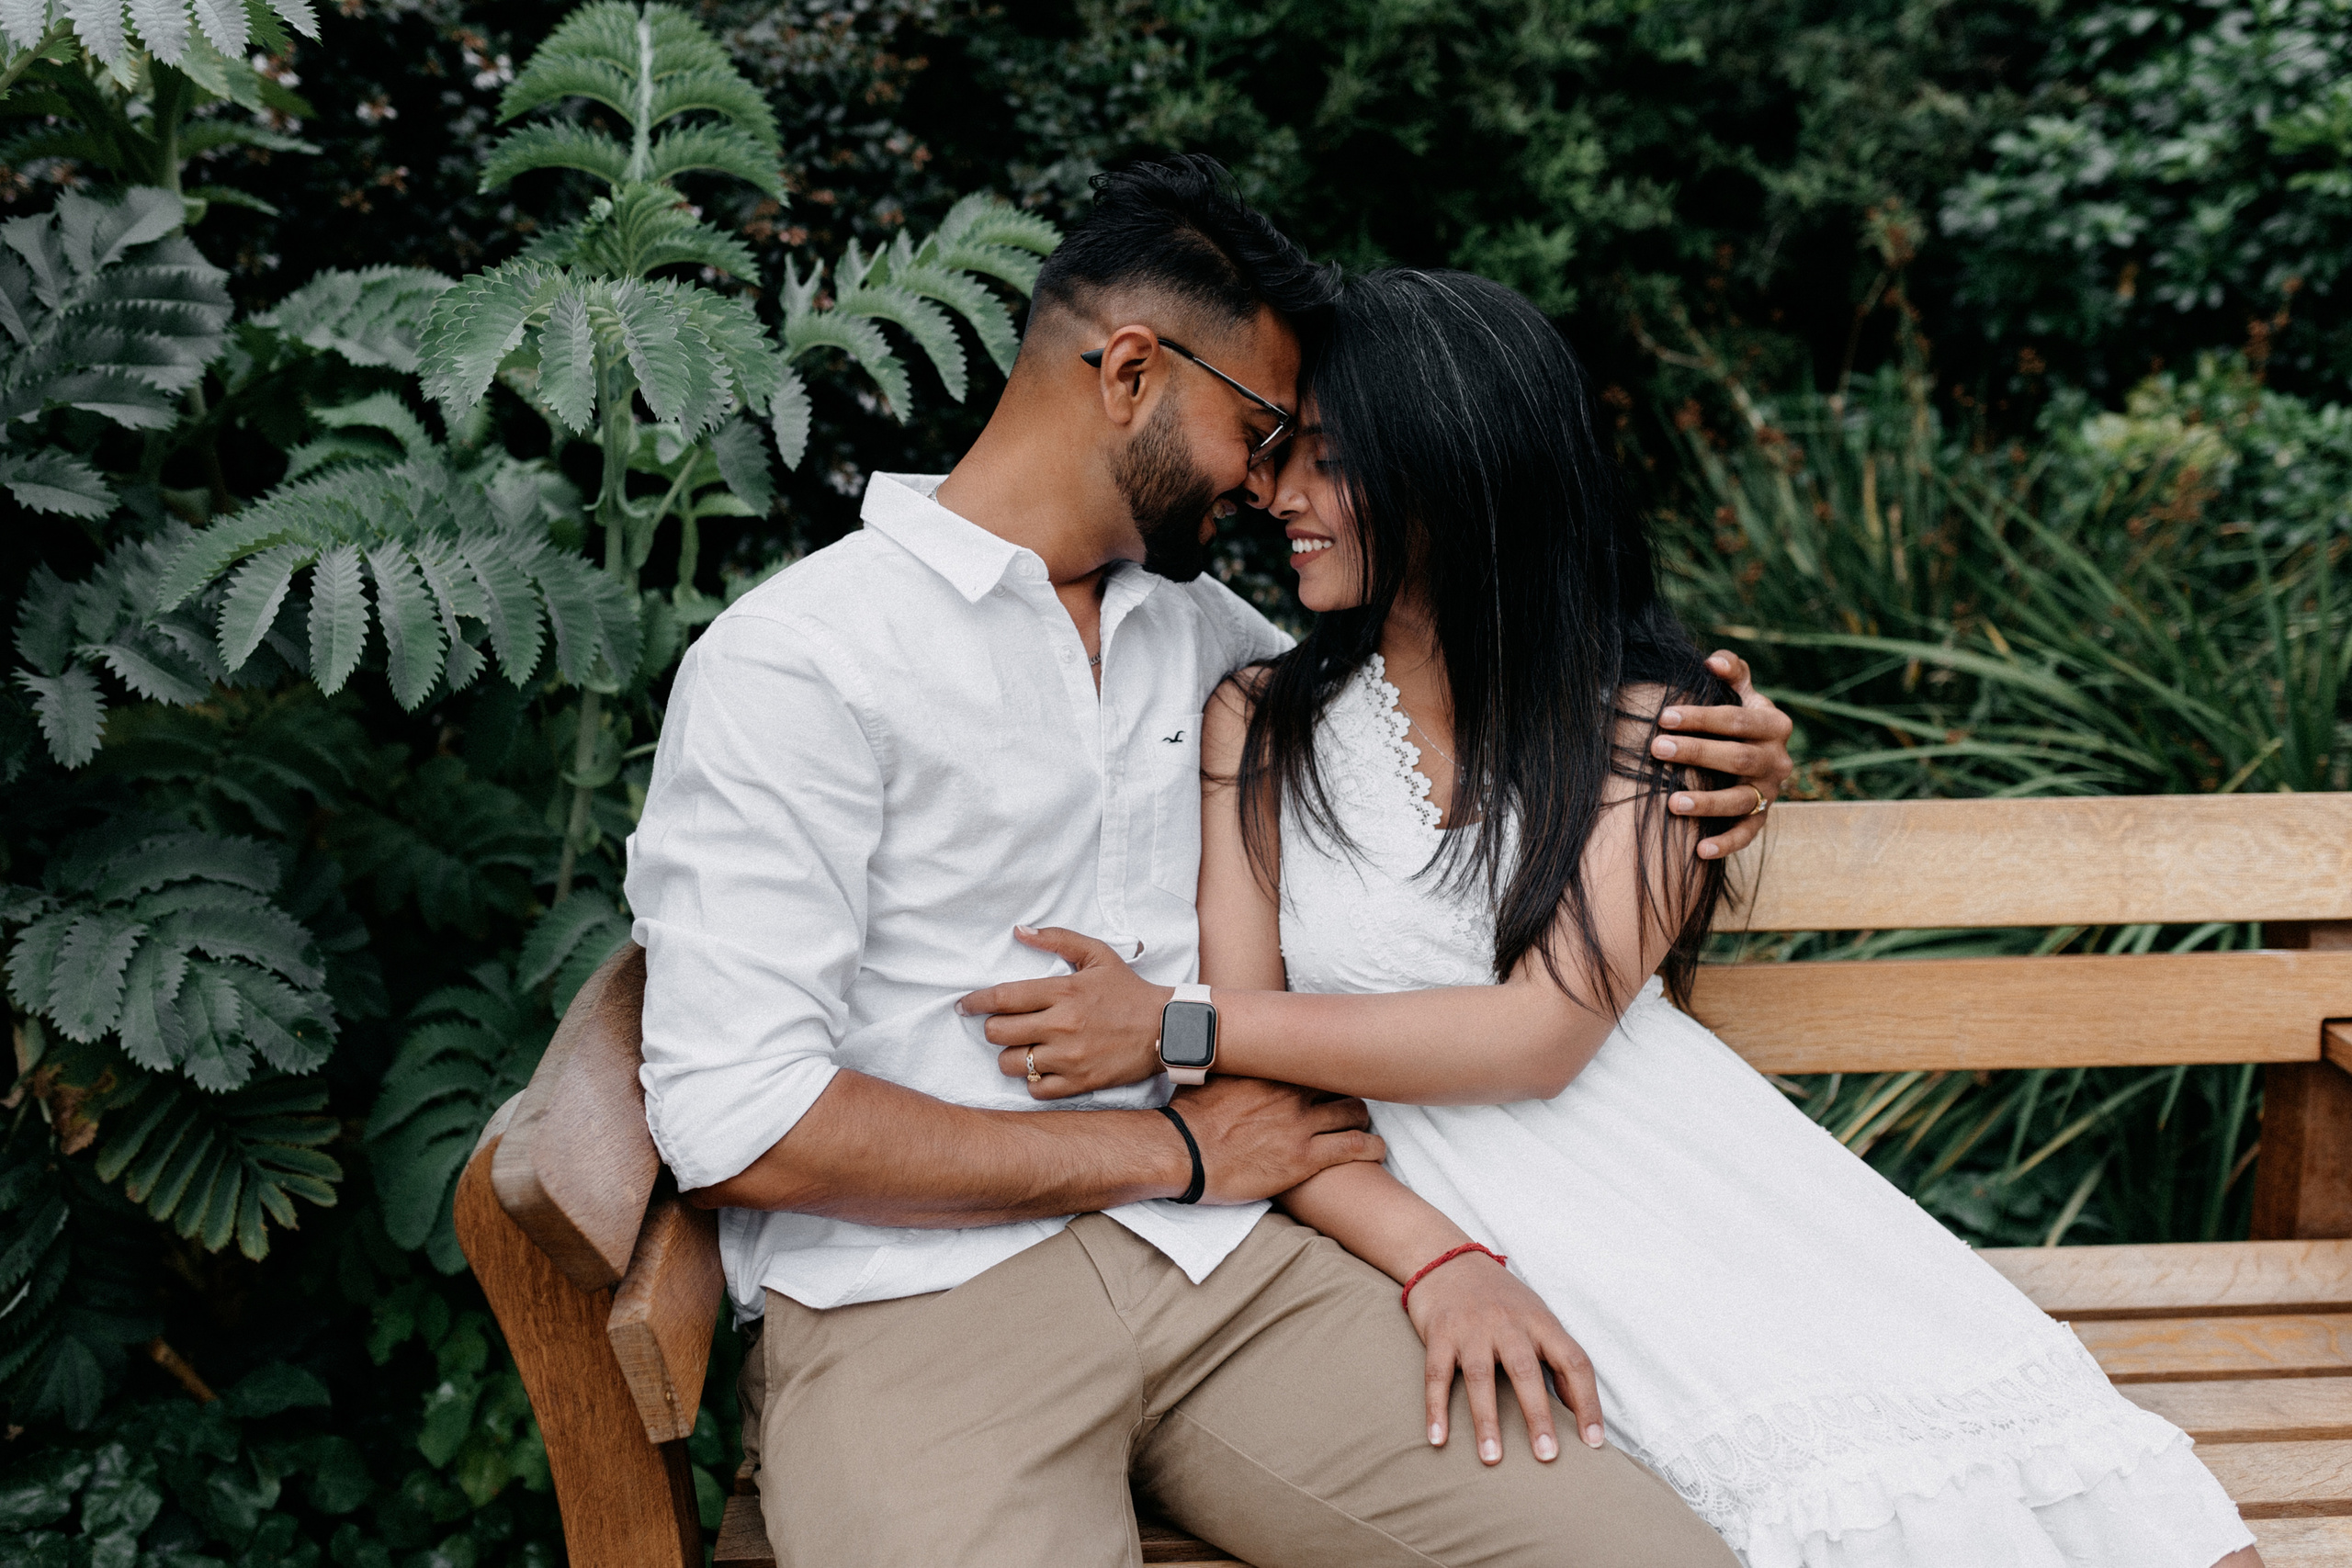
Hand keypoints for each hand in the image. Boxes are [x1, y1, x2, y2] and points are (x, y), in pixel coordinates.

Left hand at [958, 926, 1170, 1097]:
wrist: (1166, 1029)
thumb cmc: (1129, 990)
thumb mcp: (1098, 954)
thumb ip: (1057, 938)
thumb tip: (1020, 931)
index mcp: (1064, 991)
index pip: (1002, 998)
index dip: (975, 1002)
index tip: (964, 1006)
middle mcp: (1062, 1025)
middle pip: (999, 1033)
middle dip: (994, 1028)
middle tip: (1004, 1026)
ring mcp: (1070, 1057)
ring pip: (1012, 1064)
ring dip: (1011, 1056)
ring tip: (1024, 1048)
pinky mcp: (1079, 1083)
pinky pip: (1035, 1089)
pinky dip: (1032, 1080)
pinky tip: (1042, 1068)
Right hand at [1169, 1076, 1386, 1203]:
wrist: (1181, 1153)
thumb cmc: (1188, 1117)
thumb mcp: (1209, 1075)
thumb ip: (1231, 1063)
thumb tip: (1221, 1047)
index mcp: (1271, 1069)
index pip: (1315, 1055)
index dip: (1327, 1064)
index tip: (1331, 1069)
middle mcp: (1292, 1091)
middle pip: (1340, 1082)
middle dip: (1348, 1090)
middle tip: (1348, 1100)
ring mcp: (1301, 1124)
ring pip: (1354, 1112)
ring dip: (1362, 1118)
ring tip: (1363, 1125)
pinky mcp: (1306, 1158)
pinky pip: (1355, 1147)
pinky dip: (1372, 1147)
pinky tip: (1377, 1150)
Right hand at [1406, 1251, 1604, 1464]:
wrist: (1447, 1258)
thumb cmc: (1500, 1297)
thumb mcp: (1536, 1317)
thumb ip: (1556, 1357)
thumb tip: (1577, 1408)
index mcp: (1539, 1321)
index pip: (1572, 1361)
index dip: (1587, 1401)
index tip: (1593, 1441)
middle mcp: (1507, 1323)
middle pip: (1525, 1371)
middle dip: (1537, 1416)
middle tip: (1546, 1455)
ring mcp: (1471, 1328)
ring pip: (1480, 1377)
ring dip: (1486, 1420)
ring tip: (1492, 1457)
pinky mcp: (1439, 1333)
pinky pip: (1436, 1374)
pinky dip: (1437, 1408)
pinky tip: (1438, 1438)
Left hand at [1656, 649, 1795, 859]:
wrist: (1758, 754)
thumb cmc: (1738, 719)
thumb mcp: (1741, 692)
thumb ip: (1732, 671)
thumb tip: (1711, 662)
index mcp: (1774, 725)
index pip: (1737, 720)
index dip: (1701, 718)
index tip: (1664, 716)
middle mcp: (1777, 760)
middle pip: (1737, 758)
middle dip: (1696, 753)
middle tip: (1657, 748)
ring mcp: (1771, 792)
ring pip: (1741, 800)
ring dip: (1708, 802)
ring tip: (1673, 802)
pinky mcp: (1762, 818)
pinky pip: (1747, 834)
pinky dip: (1726, 844)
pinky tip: (1699, 850)